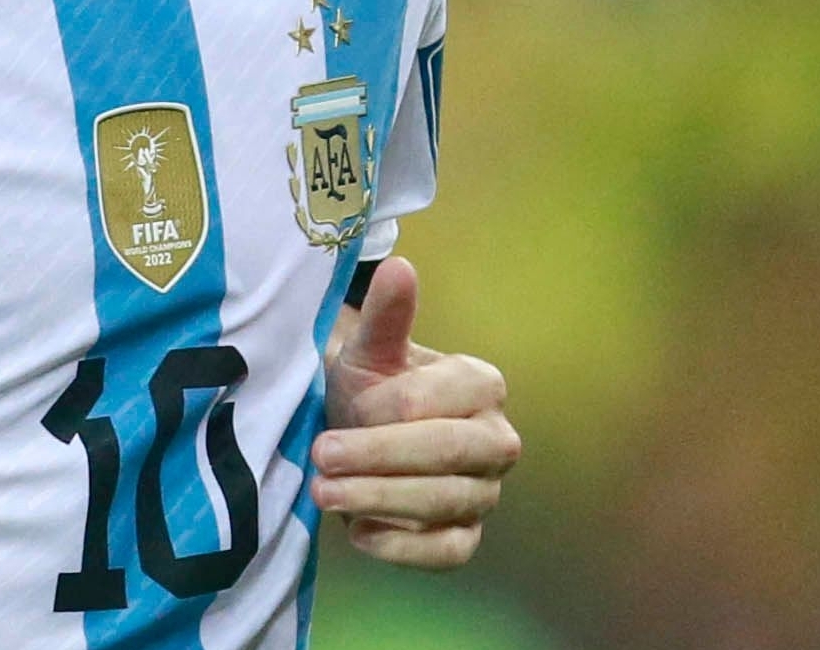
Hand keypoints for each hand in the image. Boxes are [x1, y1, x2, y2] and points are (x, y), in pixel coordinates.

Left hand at [312, 255, 519, 568]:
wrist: (363, 436)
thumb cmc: (371, 388)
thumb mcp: (370, 352)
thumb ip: (386, 315)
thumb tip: (399, 267)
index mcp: (482, 384)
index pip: (435, 402)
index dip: (384, 410)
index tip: (346, 406)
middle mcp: (497, 441)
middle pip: (446, 454)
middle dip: (378, 457)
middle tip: (321, 457)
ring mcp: (486, 493)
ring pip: (443, 503)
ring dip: (377, 499)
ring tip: (322, 492)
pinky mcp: (466, 538)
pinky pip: (446, 552)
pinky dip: (402, 547)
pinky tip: (357, 532)